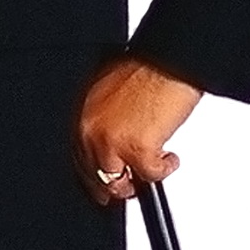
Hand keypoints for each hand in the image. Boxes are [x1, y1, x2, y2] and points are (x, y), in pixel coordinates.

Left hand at [72, 54, 203, 204]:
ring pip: (117, 182)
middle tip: (131, 186)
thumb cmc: (146, 71)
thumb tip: (112, 145)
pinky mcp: (137, 150)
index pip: (79, 156)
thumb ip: (106, 121)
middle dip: (115, 184)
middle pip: (95, 174)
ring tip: (153, 167)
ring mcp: (111, 141)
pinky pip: (150, 175)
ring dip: (137, 180)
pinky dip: (164, 169)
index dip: (93, 174)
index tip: (101, 185)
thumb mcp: (112, 95)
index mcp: (84, 113)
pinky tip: (169, 157)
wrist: (168, 63)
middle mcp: (92, 129)